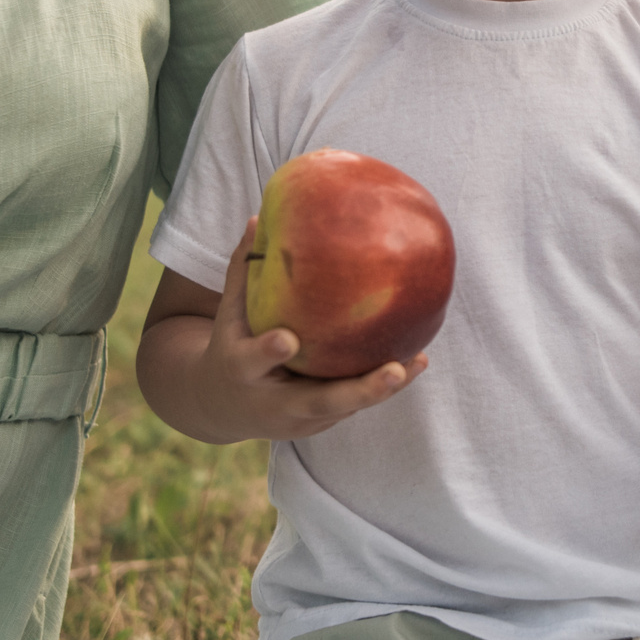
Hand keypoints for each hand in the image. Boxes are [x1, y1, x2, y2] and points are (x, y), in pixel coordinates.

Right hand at [173, 217, 427, 440]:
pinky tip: (416, 359)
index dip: (269, 351)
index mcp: (241, 371)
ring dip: (382, 389)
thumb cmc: (231, 346)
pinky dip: (384, 386)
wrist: (223, 408)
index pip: (253, 361)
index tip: (286, 339)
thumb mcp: (228, 312)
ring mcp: (301, 419)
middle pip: (320, 402)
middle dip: (360, 390)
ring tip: (417, 361)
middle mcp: (274, 403)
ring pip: (346, 406)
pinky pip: (355, 403)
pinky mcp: (322, 422)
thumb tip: (260, 216)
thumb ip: (243, 269)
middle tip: (393, 371)